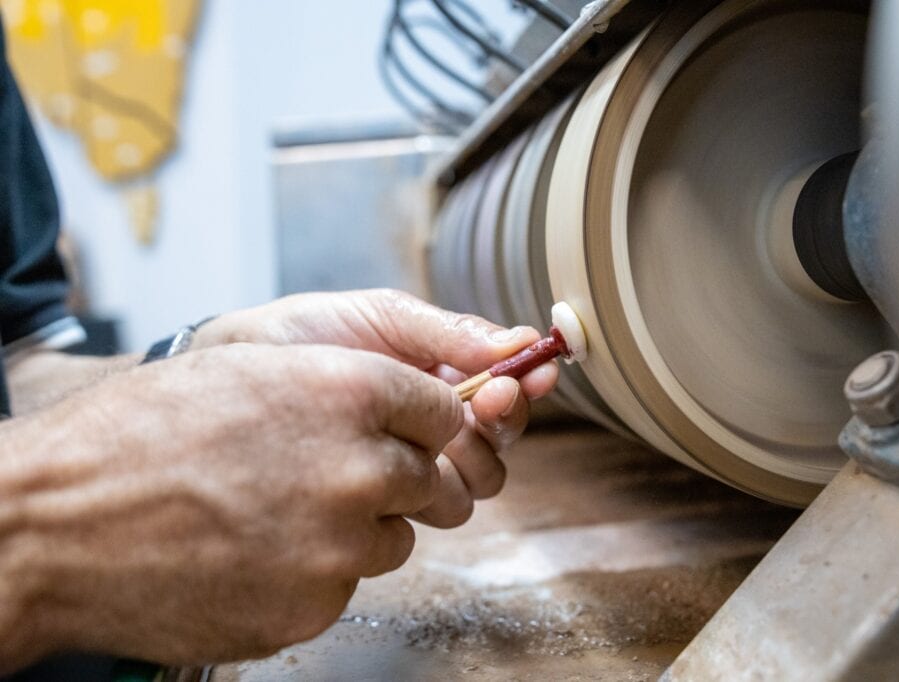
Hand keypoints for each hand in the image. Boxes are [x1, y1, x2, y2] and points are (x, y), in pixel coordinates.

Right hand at [0, 342, 462, 668]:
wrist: (57, 523)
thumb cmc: (140, 434)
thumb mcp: (249, 370)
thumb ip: (342, 388)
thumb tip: (404, 418)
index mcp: (349, 390)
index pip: (445, 411)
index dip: (428, 423)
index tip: (414, 433)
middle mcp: (359, 468)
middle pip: (433, 480)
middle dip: (404, 480)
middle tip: (350, 480)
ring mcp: (338, 545)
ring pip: (393, 538)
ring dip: (358, 530)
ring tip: (280, 515)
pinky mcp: (313, 607)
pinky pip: (344, 585)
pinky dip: (314, 573)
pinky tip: (255, 553)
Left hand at [194, 289, 560, 526]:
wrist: (227, 380)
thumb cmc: (298, 339)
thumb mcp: (376, 316)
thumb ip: (445, 330)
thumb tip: (516, 339)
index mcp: (440, 369)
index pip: (507, 380)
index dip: (527, 379)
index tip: (530, 374)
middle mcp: (435, 420)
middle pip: (504, 437)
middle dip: (501, 421)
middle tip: (480, 402)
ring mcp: (413, 463)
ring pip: (480, 480)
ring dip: (469, 461)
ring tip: (431, 441)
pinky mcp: (388, 501)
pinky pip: (438, 509)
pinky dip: (433, 492)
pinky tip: (399, 470)